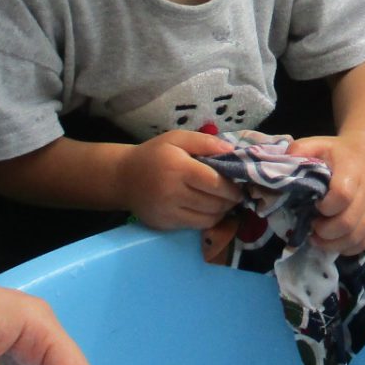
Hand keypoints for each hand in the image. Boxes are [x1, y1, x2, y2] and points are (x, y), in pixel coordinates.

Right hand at [121, 130, 242, 231]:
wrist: (123, 178)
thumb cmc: (154, 155)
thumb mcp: (177, 138)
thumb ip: (205, 142)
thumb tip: (232, 150)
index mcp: (179, 168)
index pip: (214, 183)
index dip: (232, 187)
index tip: (240, 185)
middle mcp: (173, 193)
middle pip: (214, 203)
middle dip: (230, 201)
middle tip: (235, 194)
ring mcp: (168, 212)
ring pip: (207, 218)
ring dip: (221, 212)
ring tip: (224, 202)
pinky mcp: (165, 225)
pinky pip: (195, 226)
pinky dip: (207, 219)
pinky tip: (208, 209)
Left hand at [286, 134, 364, 254]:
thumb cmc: (337, 154)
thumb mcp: (317, 144)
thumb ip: (299, 151)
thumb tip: (281, 164)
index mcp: (352, 171)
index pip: (342, 195)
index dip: (324, 207)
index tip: (313, 205)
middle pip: (348, 223)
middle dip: (324, 232)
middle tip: (312, 226)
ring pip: (355, 238)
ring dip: (332, 243)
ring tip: (319, 237)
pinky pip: (364, 243)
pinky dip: (346, 247)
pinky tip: (333, 240)